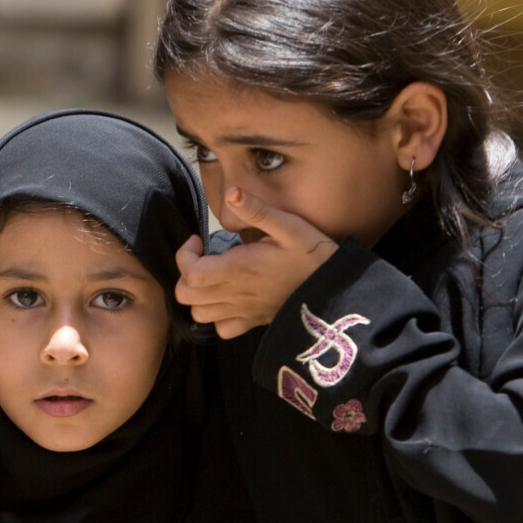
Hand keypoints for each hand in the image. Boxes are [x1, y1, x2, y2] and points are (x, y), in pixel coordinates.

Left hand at [174, 188, 338, 337]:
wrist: (338, 291)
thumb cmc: (314, 255)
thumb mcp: (290, 226)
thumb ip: (258, 210)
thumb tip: (232, 193)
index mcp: (239, 270)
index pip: (190, 273)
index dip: (185, 255)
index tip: (198, 240)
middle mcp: (236, 295)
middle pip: (187, 296)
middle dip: (186, 274)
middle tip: (202, 257)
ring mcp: (244, 312)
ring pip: (200, 314)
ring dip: (198, 296)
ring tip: (213, 276)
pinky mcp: (255, 322)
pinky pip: (223, 329)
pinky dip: (217, 317)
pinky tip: (228, 299)